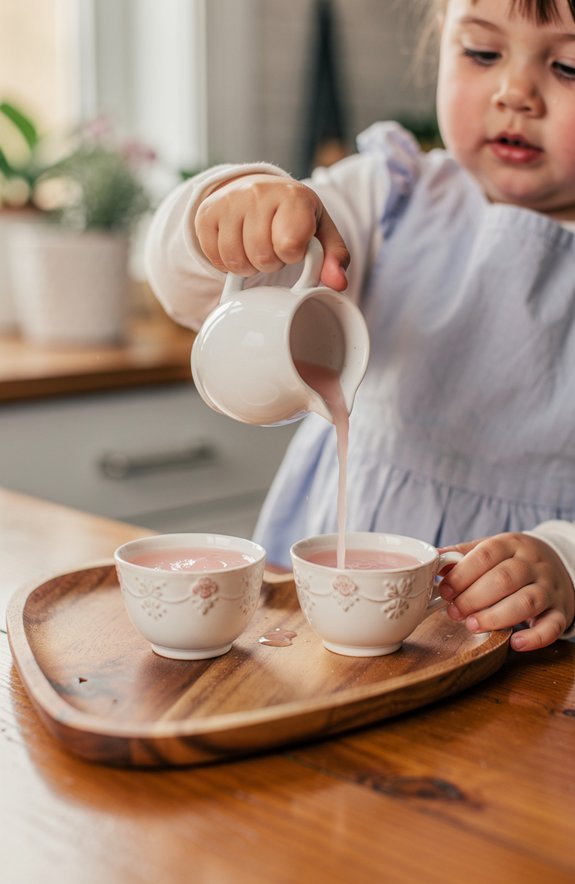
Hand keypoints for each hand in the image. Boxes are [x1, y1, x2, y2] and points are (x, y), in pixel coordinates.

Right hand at [195, 174, 349, 289]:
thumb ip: (334, 257)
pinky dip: (227, 262)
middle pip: (262, 257)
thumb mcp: (321, 231)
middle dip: (270, 262)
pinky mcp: (205, 214)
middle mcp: (258, 192)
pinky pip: (214, 257)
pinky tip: (238, 245)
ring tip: (256, 247)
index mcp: (292, 196)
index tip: (294, 245)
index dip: (291, 255)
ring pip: (236, 260)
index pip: (290, 246)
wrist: (257, 188)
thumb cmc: (293, 215)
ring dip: (248, 265)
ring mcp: (228, 202)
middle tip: (273, 247)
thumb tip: (339, 284)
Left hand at [439, 532, 574, 651]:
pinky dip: (535, 638)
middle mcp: (533, 564)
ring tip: (472, 625)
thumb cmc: (514, 560)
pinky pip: (552, 626)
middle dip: (474, 598)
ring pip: (527, 601)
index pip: (487, 554)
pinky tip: (515, 643)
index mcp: (513, 544)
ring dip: (496, 616)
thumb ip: (463, 555)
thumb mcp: (492, 549)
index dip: (463, 573)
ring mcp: (549, 588)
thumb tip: (432, 560)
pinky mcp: (561, 612)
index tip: (445, 590)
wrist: (559, 565)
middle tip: (453, 612)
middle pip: (505, 579)